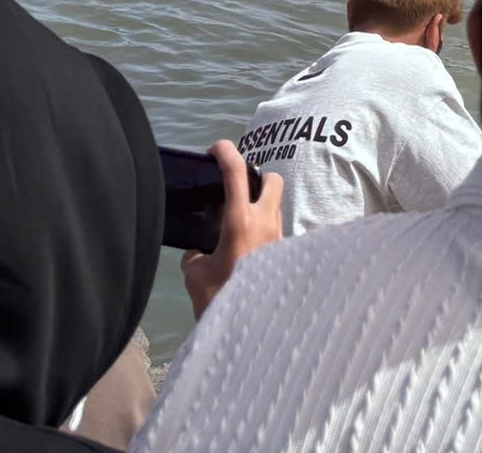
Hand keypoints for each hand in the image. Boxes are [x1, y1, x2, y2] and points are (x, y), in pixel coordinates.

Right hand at [182, 143, 281, 319]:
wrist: (251, 332)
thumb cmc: (220, 299)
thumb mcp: (195, 275)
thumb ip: (197, 255)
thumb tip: (201, 253)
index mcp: (241, 220)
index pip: (236, 170)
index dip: (225, 150)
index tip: (213, 149)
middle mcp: (266, 223)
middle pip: (272, 179)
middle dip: (256, 177)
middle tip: (236, 191)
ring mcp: (280, 239)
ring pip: (277, 206)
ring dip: (261, 205)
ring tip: (239, 224)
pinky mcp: (286, 256)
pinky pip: (276, 231)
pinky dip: (264, 230)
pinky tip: (248, 249)